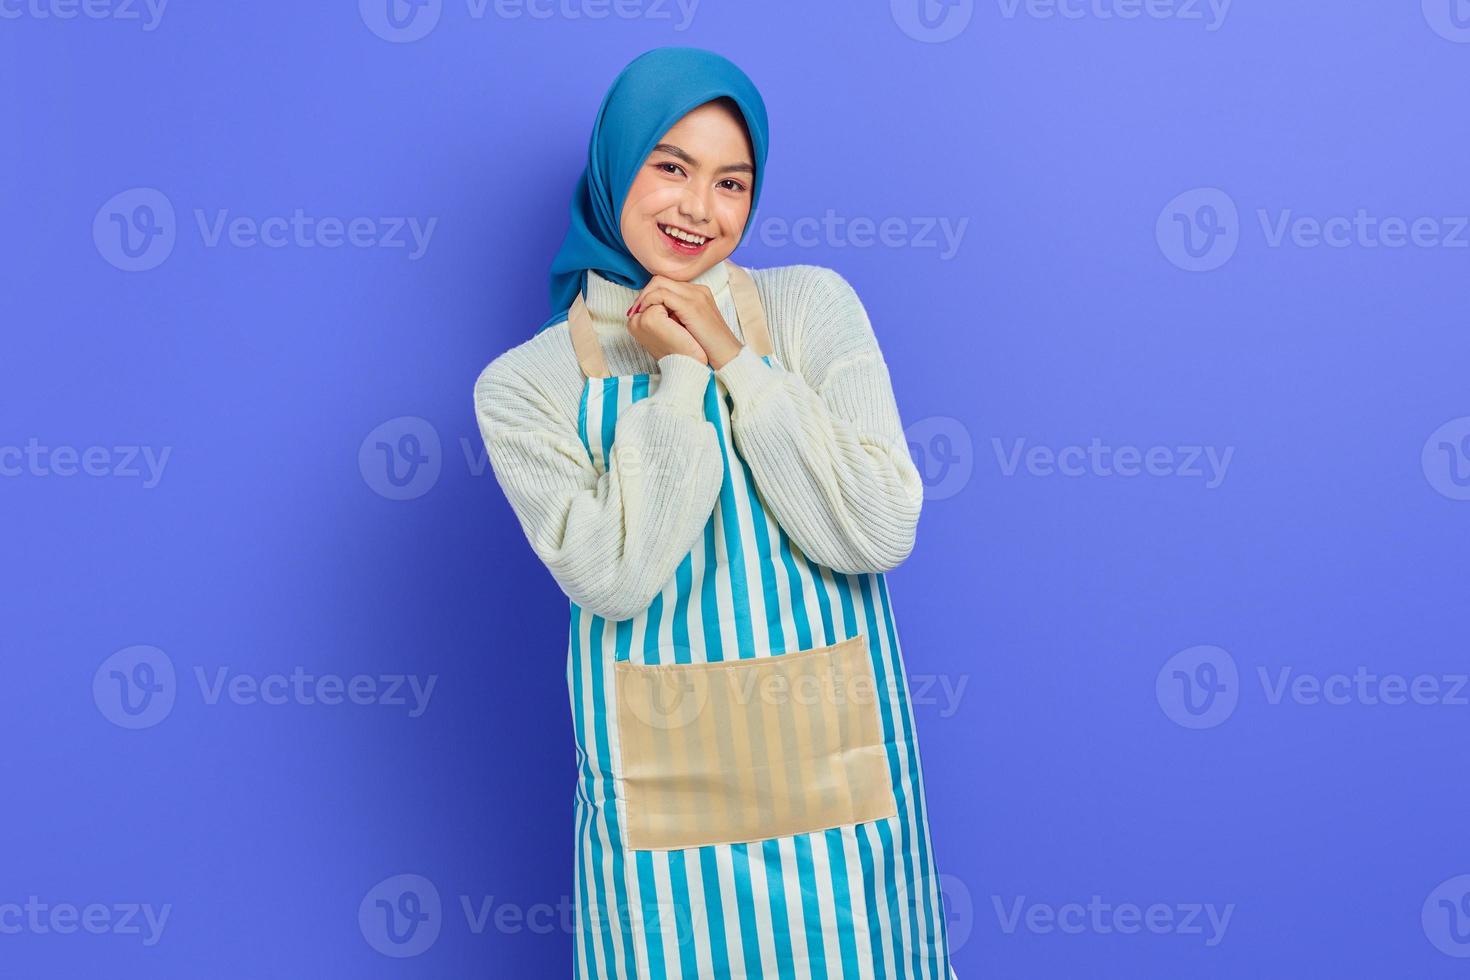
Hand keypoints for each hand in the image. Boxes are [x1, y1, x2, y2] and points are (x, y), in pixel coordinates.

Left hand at [627, 275, 743, 369]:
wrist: (728, 356)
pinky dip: (650, 303)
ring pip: (660, 283)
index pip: (667, 283)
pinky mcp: (691, 306)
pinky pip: (663, 295)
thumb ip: (678, 316)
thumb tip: (657, 314)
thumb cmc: (709, 348)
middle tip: (636, 310)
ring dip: (645, 297)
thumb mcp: (692, 326)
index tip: (640, 309)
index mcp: (698, 293)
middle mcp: (697, 290)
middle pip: (661, 279)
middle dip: (644, 293)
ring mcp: (695, 296)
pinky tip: (646, 315)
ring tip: (639, 313)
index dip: (650, 294)